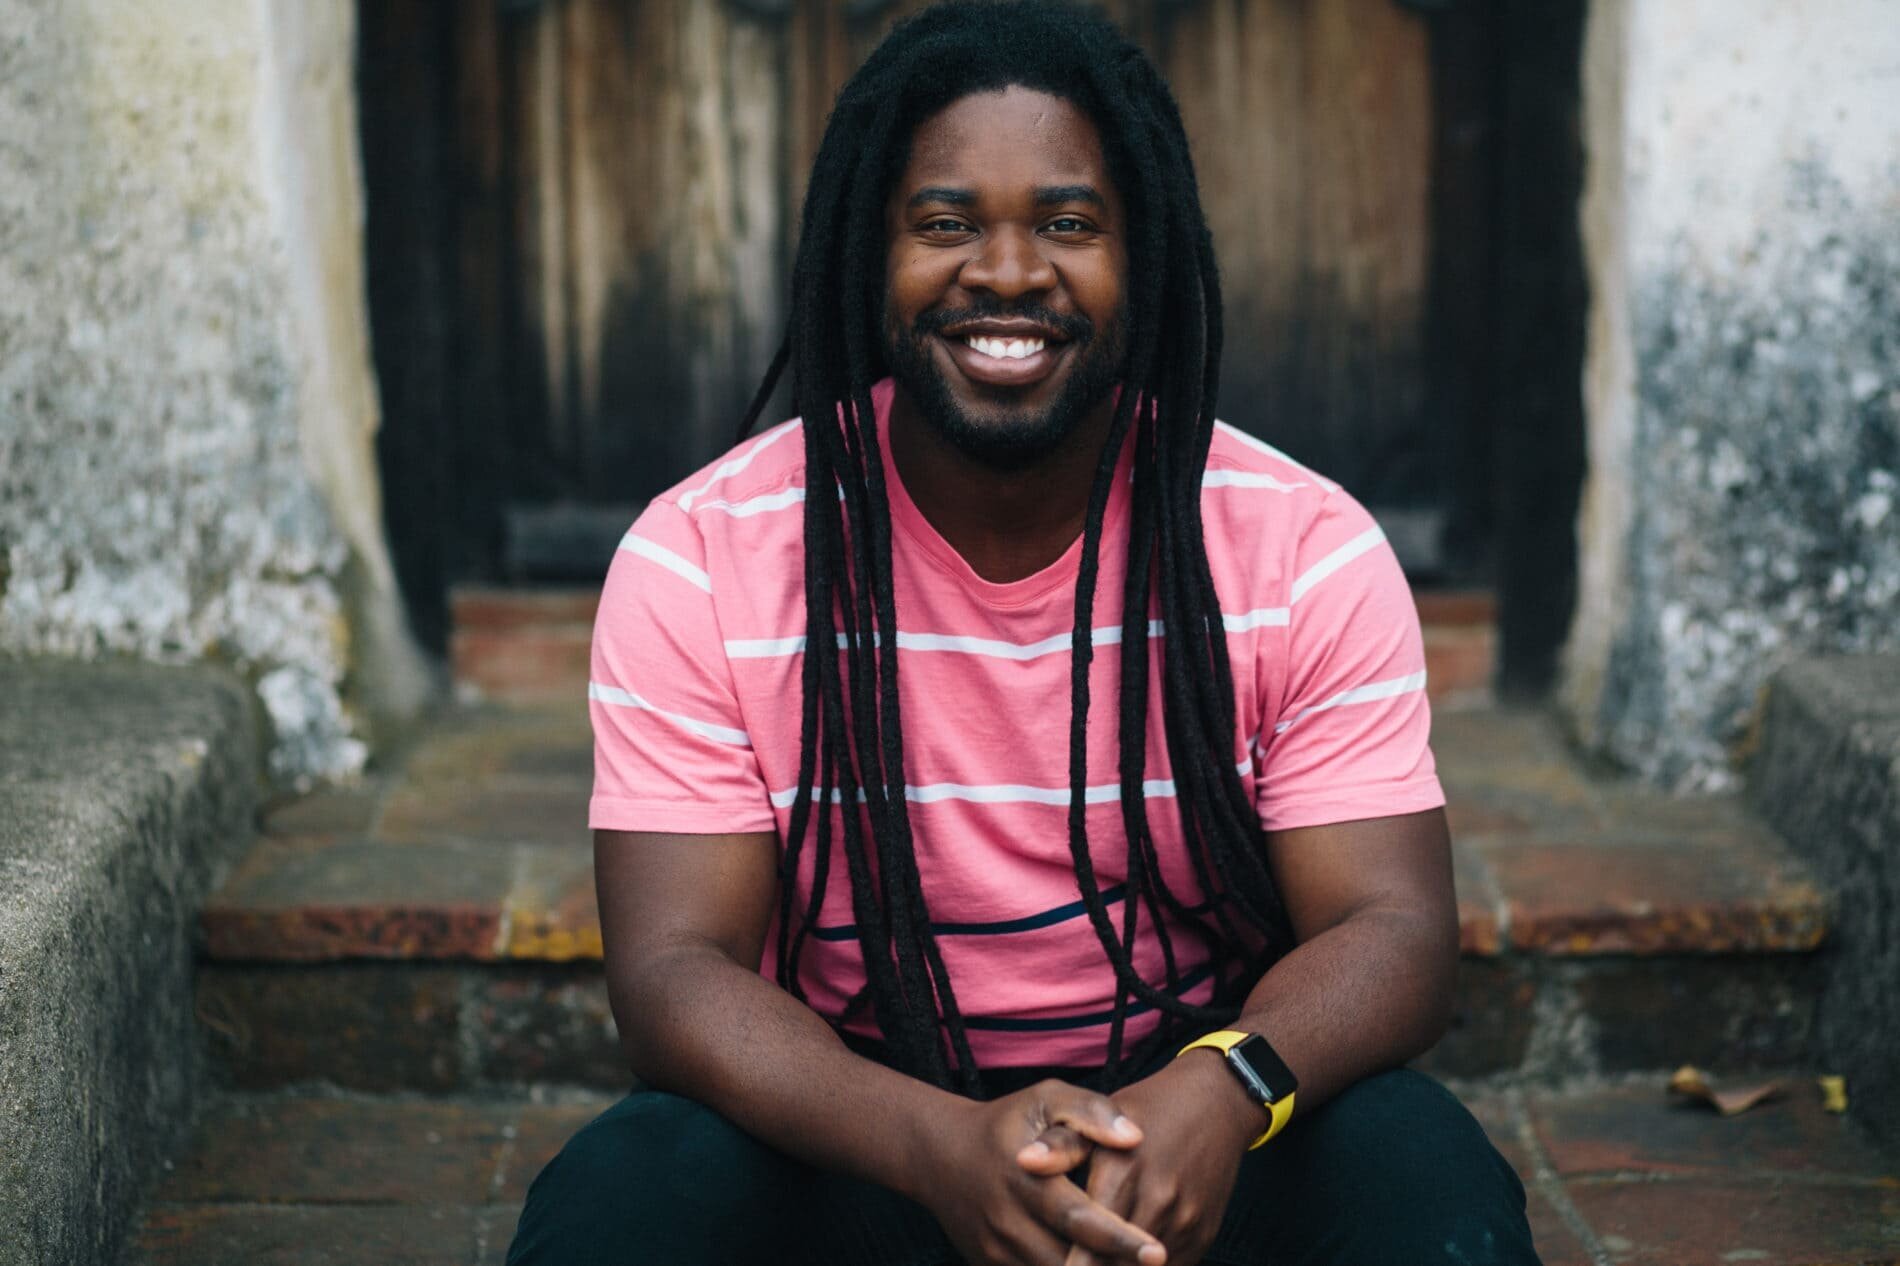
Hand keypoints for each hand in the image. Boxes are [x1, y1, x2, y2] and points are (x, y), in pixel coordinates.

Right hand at [910, 1078, 1169, 1265]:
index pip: (1079, 1218)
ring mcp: (997, 1251)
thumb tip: (1134, 1137)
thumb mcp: (1044, 1099)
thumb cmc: (1008, 1124)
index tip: (1158, 1252)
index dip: (1120, 1239)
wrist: (941, 1157)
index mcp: (1026, 1178)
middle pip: (1069, 1262)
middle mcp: (1009, 1220)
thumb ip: (1090, 1111)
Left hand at [1016, 1056, 1256, 1265]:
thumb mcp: (1101, 1115)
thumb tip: (1022, 1161)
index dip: (1070, 1262)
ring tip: (1091, 1259)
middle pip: (1116, 1262)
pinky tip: (1124, 1257)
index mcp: (1124, 1174)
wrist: (1216, 1104)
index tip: (1050, 1265)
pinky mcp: (1203, 1235)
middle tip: (1063, 1265)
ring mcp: (1185, 1223)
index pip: (1090, 1240)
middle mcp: (1158, 1203)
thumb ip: (1061, 1144)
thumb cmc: (1149, 1109)